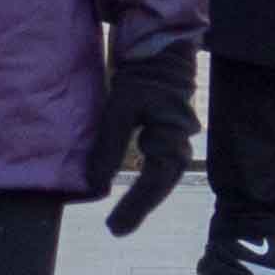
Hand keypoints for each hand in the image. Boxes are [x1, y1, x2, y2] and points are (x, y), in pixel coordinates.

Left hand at [89, 42, 198, 236]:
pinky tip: (127, 186)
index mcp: (171, 138)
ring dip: (142, 195)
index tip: (114, 228)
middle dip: (139, 207)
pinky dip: (142, 177)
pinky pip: (155, 160)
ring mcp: (173, 135)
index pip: (153, 182)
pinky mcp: (163, 128)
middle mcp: (178, 140)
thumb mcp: (120, 109)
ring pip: (160, 175)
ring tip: (122, 217)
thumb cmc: (141, 74)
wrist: (159, 45)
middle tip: (116, 229)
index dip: (134, 207)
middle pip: (161, 183)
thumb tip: (96, 185)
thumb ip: (109, 147)